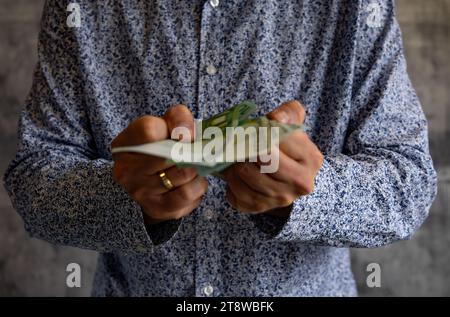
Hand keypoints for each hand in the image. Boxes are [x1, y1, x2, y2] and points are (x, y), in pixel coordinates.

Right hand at [111, 105, 207, 223]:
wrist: (151, 185)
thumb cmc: (161, 148)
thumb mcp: (165, 125)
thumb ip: (178, 118)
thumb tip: (188, 134)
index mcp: (125, 143)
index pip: (149, 130)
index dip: (176, 129)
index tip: (188, 135)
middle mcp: (126, 169)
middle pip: (170, 155)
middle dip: (191, 152)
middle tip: (198, 152)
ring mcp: (140, 192)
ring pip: (182, 176)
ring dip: (196, 169)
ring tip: (195, 166)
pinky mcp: (156, 208)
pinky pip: (187, 196)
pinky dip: (198, 187)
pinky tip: (194, 182)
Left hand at [223, 100, 322, 215]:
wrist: (289, 178)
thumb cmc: (288, 147)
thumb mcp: (294, 124)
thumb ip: (288, 113)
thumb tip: (276, 119)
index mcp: (311, 159)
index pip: (280, 140)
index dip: (261, 132)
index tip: (253, 129)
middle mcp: (300, 183)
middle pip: (263, 159)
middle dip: (247, 147)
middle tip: (241, 141)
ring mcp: (280, 198)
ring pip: (245, 174)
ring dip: (235, 162)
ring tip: (236, 155)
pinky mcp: (260, 208)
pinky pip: (236, 193)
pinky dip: (230, 181)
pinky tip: (234, 173)